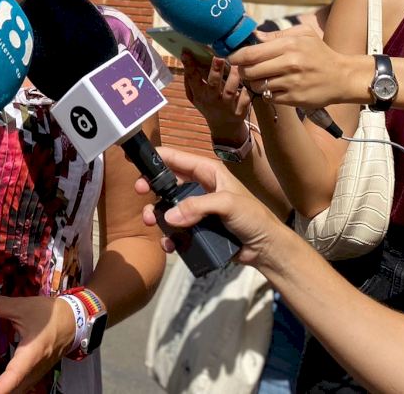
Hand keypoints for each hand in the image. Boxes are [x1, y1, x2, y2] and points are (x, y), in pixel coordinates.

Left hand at [0, 289, 76, 393]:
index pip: (12, 378)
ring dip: (0, 392)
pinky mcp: (36, 376)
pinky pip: (19, 388)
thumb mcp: (22, 306)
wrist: (75, 320)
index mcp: (30, 354)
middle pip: (12, 391)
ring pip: (16, 392)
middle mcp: (33, 371)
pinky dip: (6, 389)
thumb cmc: (49, 314)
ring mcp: (36, 376)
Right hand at [134, 145, 287, 268]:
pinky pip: (175, 231)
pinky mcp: (196, 229)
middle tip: (140, 191)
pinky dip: (168, 236)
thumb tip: (168, 217)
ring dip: (156, 214)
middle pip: (168, 183)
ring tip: (151, 221)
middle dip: (152, 186)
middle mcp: (200, 188)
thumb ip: (198, 206)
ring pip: (168, 207)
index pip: (179, 159)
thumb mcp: (228, 204)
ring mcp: (197, 210)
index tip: (138, 157)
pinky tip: (168, 243)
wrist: (265, 248)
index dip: (158, 156)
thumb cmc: (253, 218)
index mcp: (209, 173)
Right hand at [182, 54, 249, 142]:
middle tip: (218, 58)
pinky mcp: (239, 110)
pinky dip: (246, 90)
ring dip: (234, 77)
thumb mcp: (194, 94)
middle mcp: (212, 99)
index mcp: (199, 93)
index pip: (192, 78)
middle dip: (215, 71)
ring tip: (236, 65)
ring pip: (231, 90)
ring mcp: (226, 106)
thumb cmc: (208, 103)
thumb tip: (186, 55)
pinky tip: (248, 80)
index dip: (189, 65)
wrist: (224, 125)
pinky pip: (244, 98)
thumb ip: (190, 77)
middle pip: (213, 84)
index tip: (186, 52)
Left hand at [229, 26, 368, 109]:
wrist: (341, 77)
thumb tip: (255, 36)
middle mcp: (289, 64)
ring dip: (255, 83)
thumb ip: (277, 34)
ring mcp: (292, 83)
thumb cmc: (320, 53)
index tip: (231, 58)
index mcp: (289, 45)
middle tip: (245, 69)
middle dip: (243, 71)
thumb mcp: (303, 35)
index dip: (236, 56)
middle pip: (250, 70)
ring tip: (262, 78)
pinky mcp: (294, 99)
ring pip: (258, 85)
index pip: (251, 53)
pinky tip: (275, 87)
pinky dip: (268, 93)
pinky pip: (269, 97)